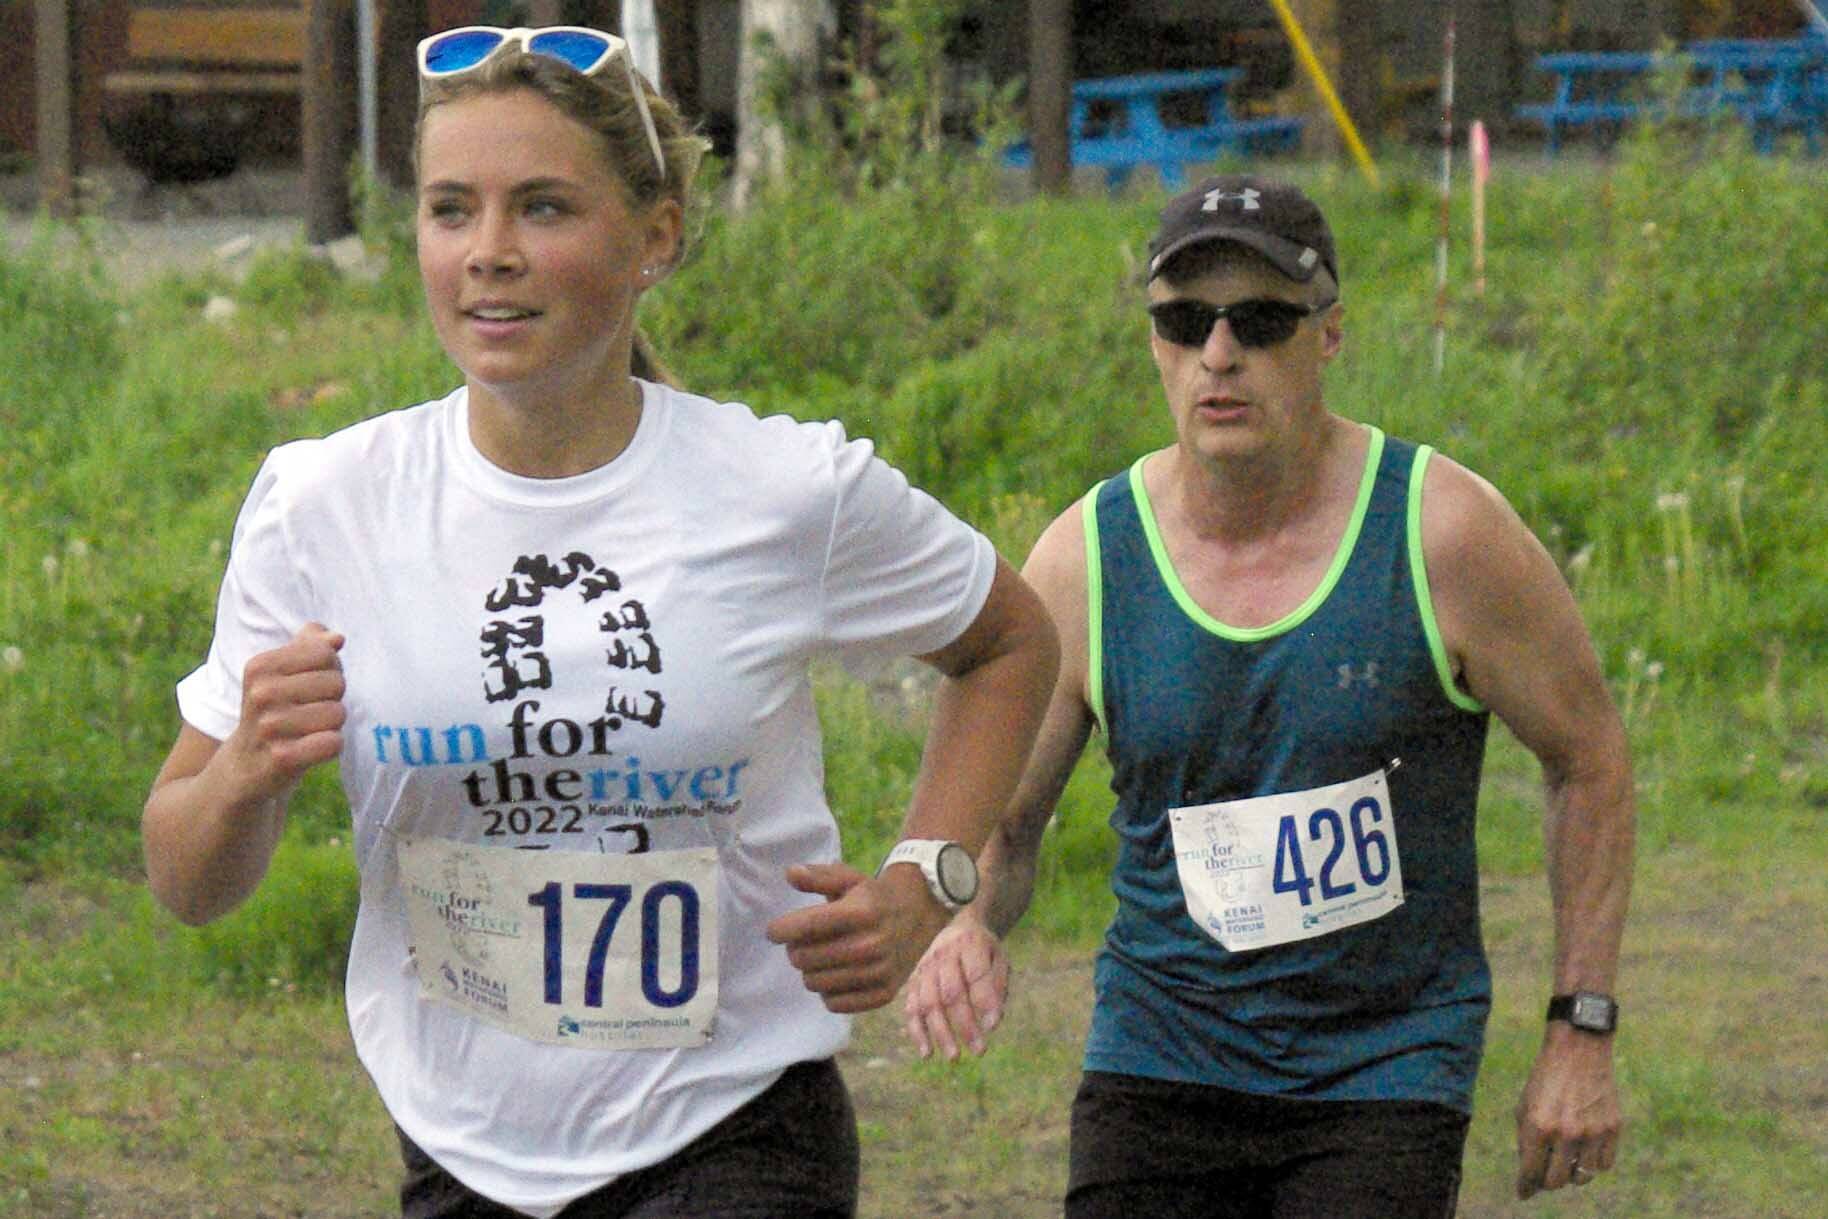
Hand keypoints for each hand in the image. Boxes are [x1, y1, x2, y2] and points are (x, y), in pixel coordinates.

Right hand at [220, 623, 346, 801]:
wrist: (243, 767)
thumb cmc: (273, 713)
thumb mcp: (281, 674)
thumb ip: (310, 647)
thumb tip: (337, 637)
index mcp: (260, 666)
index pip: (325, 653)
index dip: (329, 670)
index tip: (309, 687)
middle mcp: (261, 693)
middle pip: (336, 683)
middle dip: (332, 699)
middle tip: (308, 713)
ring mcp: (270, 726)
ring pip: (338, 713)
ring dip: (331, 726)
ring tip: (306, 732)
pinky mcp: (282, 757)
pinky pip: (333, 742)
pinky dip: (330, 747)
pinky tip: (310, 750)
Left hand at [765, 862, 949, 1014]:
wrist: (918, 914)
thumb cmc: (873, 897)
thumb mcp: (849, 878)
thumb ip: (818, 876)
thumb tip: (789, 874)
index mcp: (860, 913)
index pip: (804, 927)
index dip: (780, 930)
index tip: (775, 930)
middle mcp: (871, 944)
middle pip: (803, 959)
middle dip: (795, 949)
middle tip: (804, 941)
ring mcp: (879, 972)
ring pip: (814, 983)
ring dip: (811, 970)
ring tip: (822, 956)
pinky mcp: (883, 994)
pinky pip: (834, 1003)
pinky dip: (829, 990)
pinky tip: (837, 973)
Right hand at [903, 912, 1008, 1059]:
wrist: (960, 927)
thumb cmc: (985, 950)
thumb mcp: (1000, 959)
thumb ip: (997, 986)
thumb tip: (992, 1023)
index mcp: (970, 943)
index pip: (976, 975)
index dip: (984, 1002)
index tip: (993, 1028)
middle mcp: (943, 954)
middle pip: (951, 993)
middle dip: (965, 1025)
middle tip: (980, 1051)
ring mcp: (925, 967)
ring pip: (929, 1003)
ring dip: (940, 1033)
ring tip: (954, 1057)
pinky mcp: (913, 980)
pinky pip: (911, 1008)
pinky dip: (917, 1032)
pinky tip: (927, 1053)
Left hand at [1515, 1025, 1621, 1198]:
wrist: (1578, 1049)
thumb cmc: (1546, 1078)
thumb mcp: (1525, 1105)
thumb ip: (1525, 1141)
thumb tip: (1529, 1177)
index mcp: (1538, 1125)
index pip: (1531, 1172)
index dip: (1526, 1186)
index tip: (1524, 1192)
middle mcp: (1566, 1132)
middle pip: (1557, 1181)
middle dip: (1547, 1181)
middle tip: (1545, 1173)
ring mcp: (1592, 1132)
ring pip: (1582, 1177)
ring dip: (1571, 1173)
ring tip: (1565, 1158)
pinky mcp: (1613, 1128)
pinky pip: (1604, 1164)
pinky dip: (1593, 1163)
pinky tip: (1585, 1150)